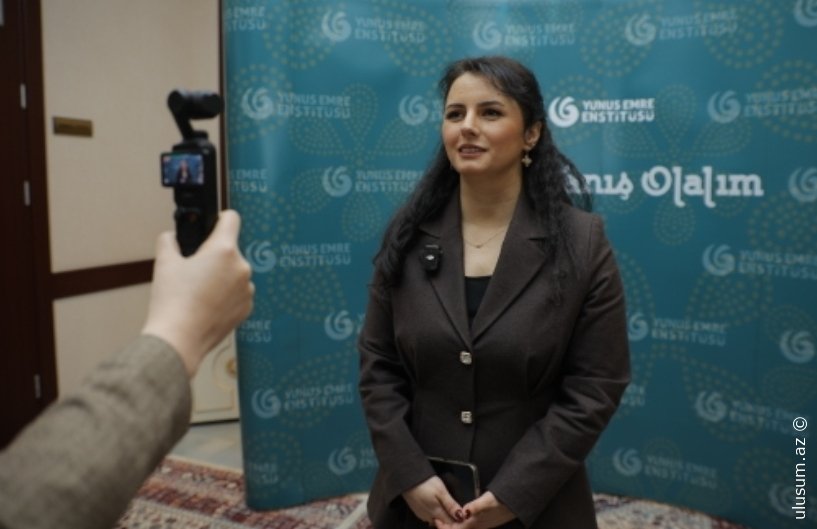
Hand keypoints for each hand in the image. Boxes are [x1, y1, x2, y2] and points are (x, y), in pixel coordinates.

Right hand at [142, 210, 253, 375]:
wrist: (179, 339)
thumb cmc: (172, 301)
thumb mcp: (164, 262)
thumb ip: (169, 240)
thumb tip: (172, 237)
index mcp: (224, 250)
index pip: (231, 219)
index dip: (220, 218)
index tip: (213, 224)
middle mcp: (242, 267)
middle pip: (230, 250)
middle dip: (214, 255)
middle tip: (193, 270)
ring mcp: (247, 289)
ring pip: (234, 273)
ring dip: (221, 276)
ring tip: (198, 291)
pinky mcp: (247, 307)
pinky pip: (237, 293)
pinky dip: (226, 295)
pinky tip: (207, 305)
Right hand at [403, 476, 465, 525]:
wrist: (406, 478)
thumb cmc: (425, 483)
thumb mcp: (441, 491)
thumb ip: (450, 505)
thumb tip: (462, 517)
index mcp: (437, 513)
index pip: (451, 524)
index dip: (459, 522)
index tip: (465, 517)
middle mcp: (429, 518)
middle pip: (444, 524)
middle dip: (452, 521)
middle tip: (459, 512)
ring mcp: (422, 515)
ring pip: (437, 521)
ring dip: (444, 517)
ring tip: (450, 509)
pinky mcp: (418, 511)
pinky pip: (430, 517)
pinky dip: (437, 514)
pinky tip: (439, 507)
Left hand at [433, 491, 514, 528]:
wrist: (515, 502)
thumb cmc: (502, 500)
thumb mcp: (489, 500)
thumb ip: (476, 506)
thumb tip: (465, 511)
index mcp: (476, 522)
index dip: (446, 527)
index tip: (437, 522)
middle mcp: (477, 525)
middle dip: (448, 527)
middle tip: (437, 522)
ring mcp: (481, 524)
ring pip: (464, 528)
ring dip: (454, 526)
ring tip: (444, 520)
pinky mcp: (483, 521)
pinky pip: (469, 525)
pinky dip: (461, 523)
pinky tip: (459, 518)